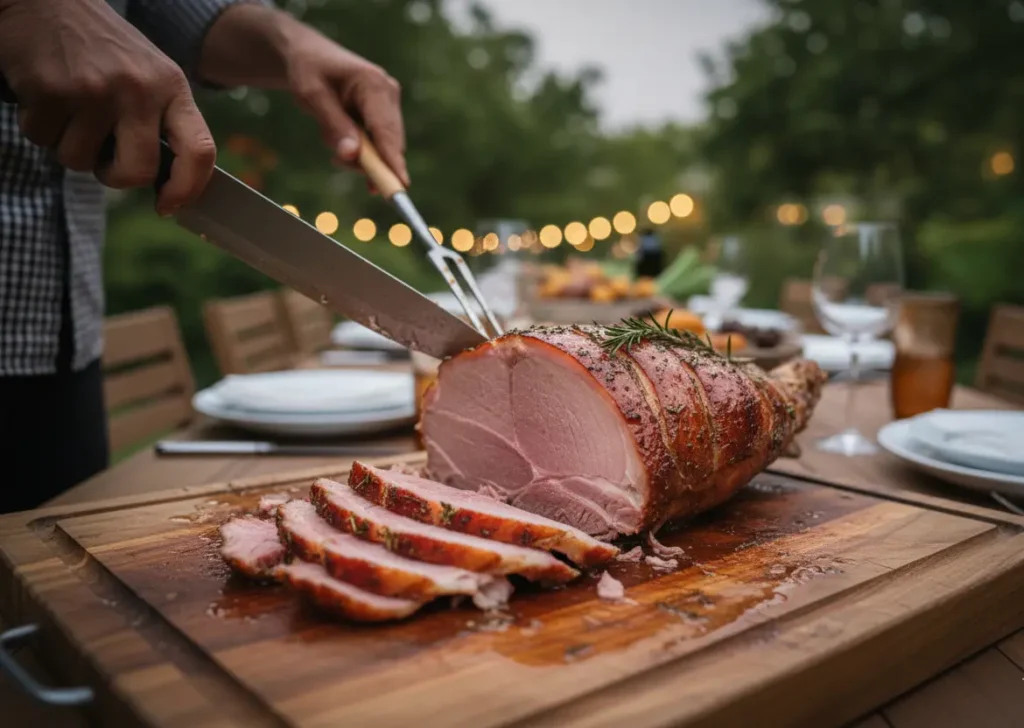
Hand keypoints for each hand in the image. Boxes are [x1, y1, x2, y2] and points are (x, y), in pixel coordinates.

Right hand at [0, 0, 214, 214]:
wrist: (44, 1)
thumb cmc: (102, 49)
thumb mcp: (149, 75)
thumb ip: (162, 123)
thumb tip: (168, 185)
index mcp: (172, 87)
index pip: (200, 150)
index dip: (188, 188)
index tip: (169, 205)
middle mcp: (139, 89)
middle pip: (136, 172)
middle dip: (114, 176)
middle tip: (102, 156)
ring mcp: (95, 90)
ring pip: (79, 161)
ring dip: (68, 146)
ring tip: (70, 108)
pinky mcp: (50, 90)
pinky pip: (42, 140)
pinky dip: (39, 127)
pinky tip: (45, 96)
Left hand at [200, 5, 408, 188]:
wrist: (307, 54)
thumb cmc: (307, 69)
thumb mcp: (312, 94)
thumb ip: (334, 125)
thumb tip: (352, 156)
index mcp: (373, 84)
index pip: (385, 130)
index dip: (392, 161)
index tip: (400, 186)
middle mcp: (388, 93)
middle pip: (388, 143)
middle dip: (366, 161)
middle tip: (337, 161)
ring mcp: (388, 104)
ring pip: (382, 147)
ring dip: (357, 154)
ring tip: (328, 137)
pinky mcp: (383, 113)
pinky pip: (375, 142)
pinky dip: (357, 147)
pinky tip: (337, 135)